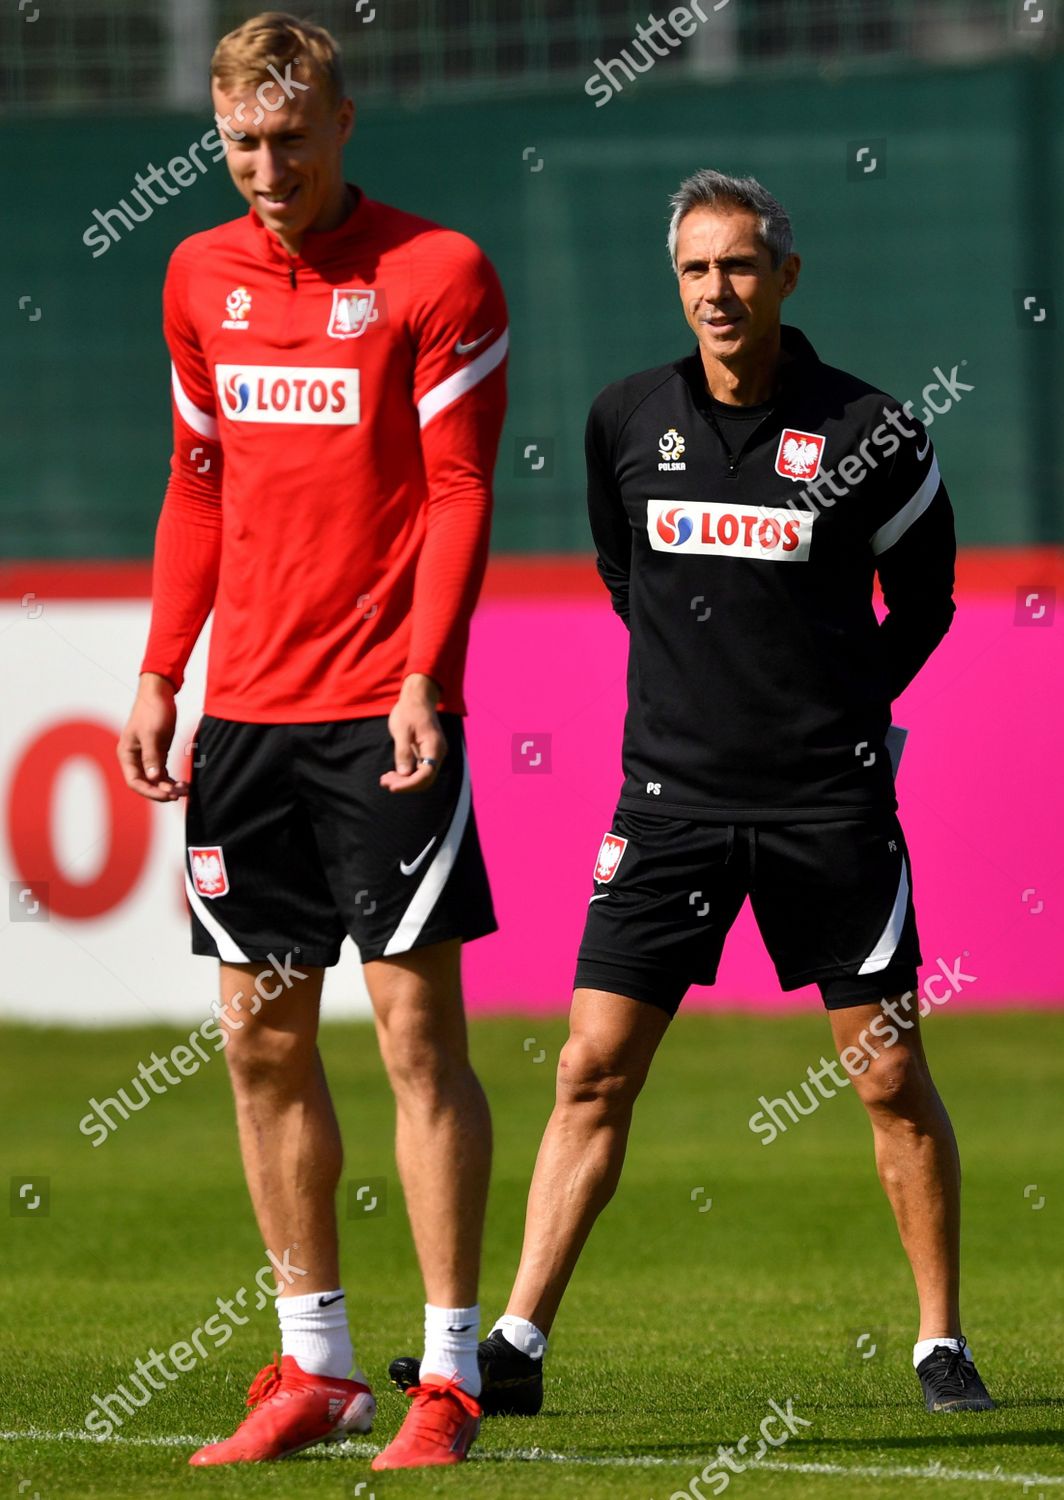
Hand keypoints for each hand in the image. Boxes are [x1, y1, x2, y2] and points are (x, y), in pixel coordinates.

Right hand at [117, 674, 187, 800]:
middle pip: (146, 783)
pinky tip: (183, 784)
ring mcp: (146, 756)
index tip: (167, 795)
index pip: (135, 781)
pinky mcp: (157, 752)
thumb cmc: (152, 711)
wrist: (159, 692)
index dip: (150, 791)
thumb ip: (151, 756)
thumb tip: (152, 778)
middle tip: (180, 795)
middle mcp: (134, 758)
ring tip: (185, 790)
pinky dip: (171, 780)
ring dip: (169, 787)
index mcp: (127, 754)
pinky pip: (162, 773)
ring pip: (155, 780)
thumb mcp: (152, 734)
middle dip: (161, 791)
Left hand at [380, 674, 446, 793]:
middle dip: (405, 784)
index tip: (392, 787)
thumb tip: (404, 773)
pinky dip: (406, 775)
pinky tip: (392, 774)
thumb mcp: (402, 730)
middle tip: (384, 782)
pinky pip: (419, 770)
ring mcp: (432, 754)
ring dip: (404, 781)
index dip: (409, 784)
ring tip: (385, 780)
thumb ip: (403, 752)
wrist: (417, 698)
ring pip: (421, 776)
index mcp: (434, 747)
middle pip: (424, 779)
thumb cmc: (409, 711)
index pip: (426, 775)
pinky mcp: (426, 753)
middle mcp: (437, 753)